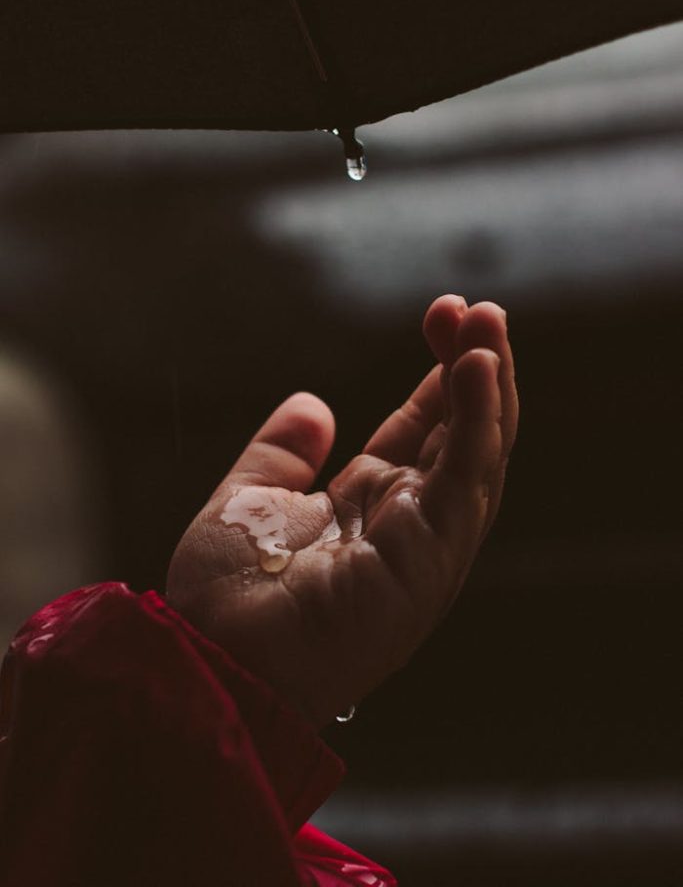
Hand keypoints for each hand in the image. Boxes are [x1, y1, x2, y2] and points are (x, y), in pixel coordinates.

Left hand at [166, 297, 517, 728]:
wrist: (212, 658)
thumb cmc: (226, 598)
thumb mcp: (248, 501)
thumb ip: (281, 454)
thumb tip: (315, 405)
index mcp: (372, 509)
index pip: (427, 432)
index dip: (442, 377)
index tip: (447, 320)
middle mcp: (409, 524)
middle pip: (463, 435)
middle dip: (475, 369)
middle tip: (477, 309)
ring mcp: (426, 543)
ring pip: (479, 453)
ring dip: (489, 384)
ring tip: (488, 320)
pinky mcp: (429, 559)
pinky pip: (464, 480)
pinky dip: (477, 422)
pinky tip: (477, 368)